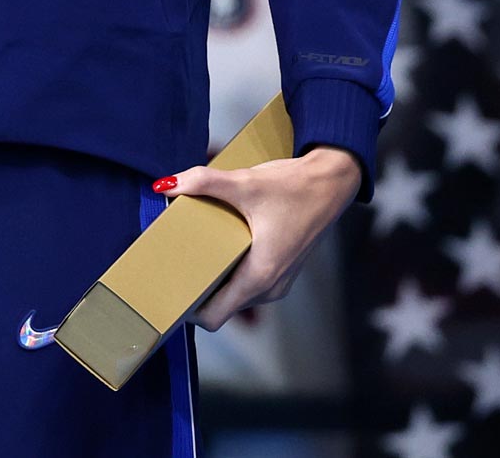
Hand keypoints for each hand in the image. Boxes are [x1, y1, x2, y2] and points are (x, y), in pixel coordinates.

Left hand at [161, 147, 362, 329]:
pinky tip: (219, 245)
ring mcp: (278, 281)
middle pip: (222, 307)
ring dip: (215, 280)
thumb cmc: (296, 187)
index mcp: (260, 275)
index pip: (214, 317)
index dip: (188, 310)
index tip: (168, 290)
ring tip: (194, 253)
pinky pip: (248, 283)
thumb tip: (166, 185)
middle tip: (173, 266)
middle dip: (197, 291)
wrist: (333, 181)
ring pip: (235, 295)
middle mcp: (270, 287)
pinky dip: (231, 272)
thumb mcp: (245, 182)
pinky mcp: (281, 270)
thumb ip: (203, 182)